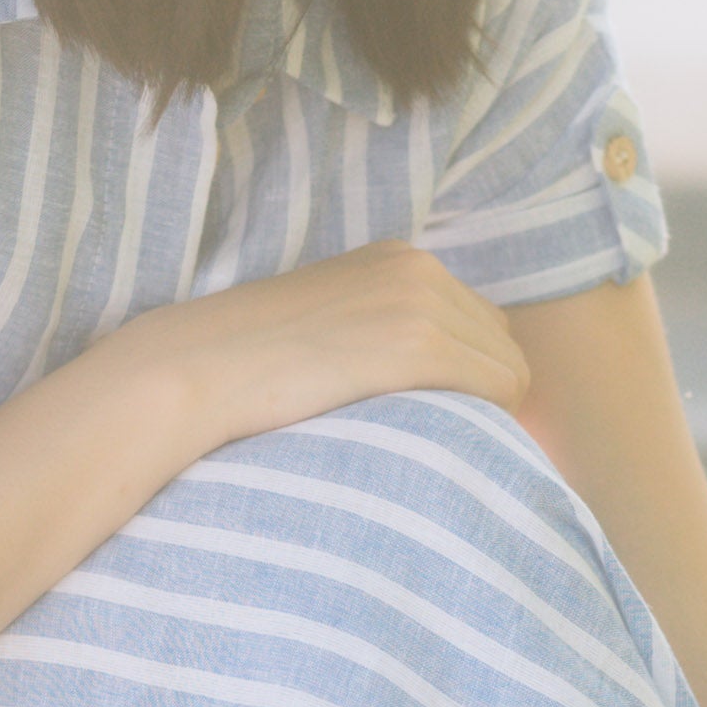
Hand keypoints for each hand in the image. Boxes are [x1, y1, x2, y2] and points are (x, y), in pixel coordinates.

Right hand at [133, 242, 530, 460]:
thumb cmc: (247, 366)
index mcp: (397, 259)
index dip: (470, 374)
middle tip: (443, 439)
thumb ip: (379, 331)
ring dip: (485, 415)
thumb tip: (430, 381)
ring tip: (435, 447)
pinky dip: (483, 423)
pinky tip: (440, 444)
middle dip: (484, 394)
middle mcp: (418, 268)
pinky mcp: (415, 344)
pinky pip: (496, 390)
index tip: (440, 414)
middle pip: (502, 344)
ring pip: (508, 371)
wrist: (197, 368)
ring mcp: (419, 302)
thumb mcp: (326, 324)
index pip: (479, 320)